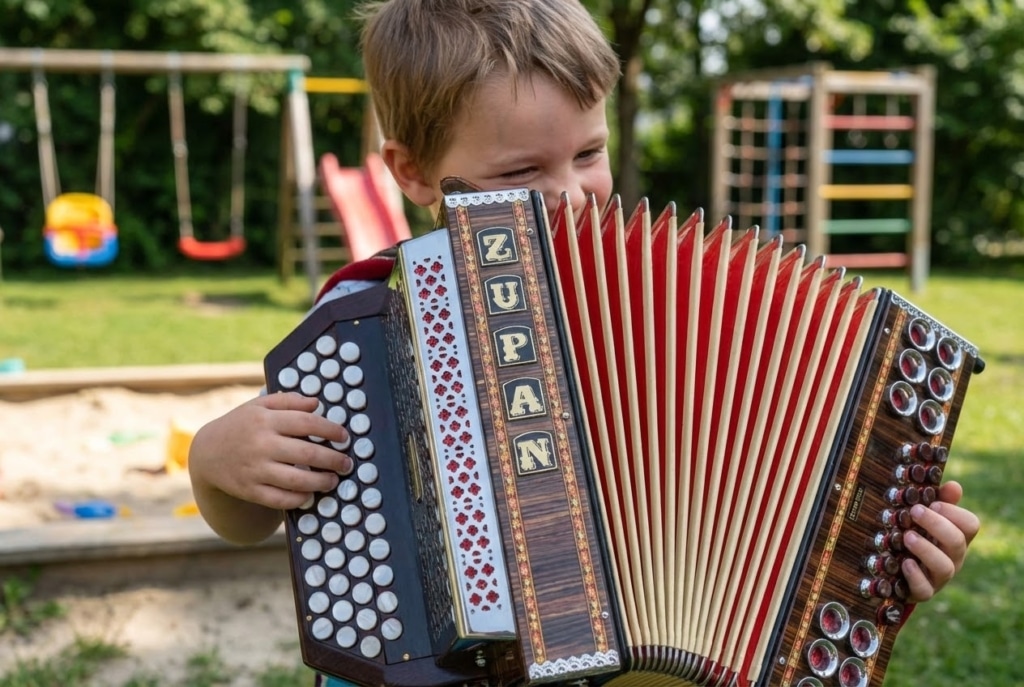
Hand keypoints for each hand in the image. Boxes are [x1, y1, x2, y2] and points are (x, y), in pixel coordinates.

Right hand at [190, 392, 352, 511]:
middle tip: (347, 463)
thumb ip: (288, 401)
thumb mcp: (259, 406)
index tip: (344, 437)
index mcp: (265, 420)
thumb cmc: (240, 426)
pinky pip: (280, 499)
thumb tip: (316, 403)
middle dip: (333, 460)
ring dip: (321, 482)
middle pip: (307, 454)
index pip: (307, 423)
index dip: (331, 430)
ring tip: (333, 480)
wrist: (207, 453)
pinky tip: (310, 494)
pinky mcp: (250, 490)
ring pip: (297, 480)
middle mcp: (261, 444)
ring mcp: (255, 469)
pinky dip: (299, 499)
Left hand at [901, 480, 979, 601]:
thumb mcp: (925, 519)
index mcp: (956, 537)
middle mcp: (952, 557)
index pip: (971, 525)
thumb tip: (954, 486)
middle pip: (957, 542)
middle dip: (937, 525)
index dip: (955, 512)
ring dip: (926, 549)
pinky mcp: (922, 592)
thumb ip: (940, 501)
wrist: (897, 573)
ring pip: (944, 567)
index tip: (934, 502)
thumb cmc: (916, 537)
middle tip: (915, 511)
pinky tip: (905, 563)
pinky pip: (925, 589)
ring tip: (907, 536)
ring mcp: (939, 577)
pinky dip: (916, 576)